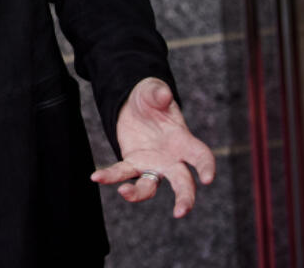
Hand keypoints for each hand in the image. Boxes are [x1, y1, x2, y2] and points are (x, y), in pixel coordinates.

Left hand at [90, 77, 214, 217]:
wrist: (135, 104)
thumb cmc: (152, 98)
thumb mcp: (154, 91)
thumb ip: (159, 93)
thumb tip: (163, 94)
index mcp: (183, 141)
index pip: (200, 156)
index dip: (206, 166)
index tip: (207, 178)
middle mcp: (171, 158)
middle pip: (182, 182)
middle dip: (185, 198)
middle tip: (181, 212)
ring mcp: (151, 164)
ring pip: (150, 186)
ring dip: (139, 194)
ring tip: (124, 192)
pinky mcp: (132, 163)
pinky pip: (122, 173)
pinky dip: (110, 176)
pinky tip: (96, 176)